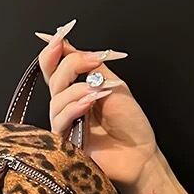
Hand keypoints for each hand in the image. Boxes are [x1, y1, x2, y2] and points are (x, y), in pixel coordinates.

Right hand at [36, 20, 189, 193]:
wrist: (141, 154)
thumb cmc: (131, 124)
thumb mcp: (115, 85)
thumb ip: (93, 67)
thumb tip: (70, 45)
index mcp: (77, 91)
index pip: (55, 69)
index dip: (52, 53)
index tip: (58, 39)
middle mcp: (68, 106)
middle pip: (53, 80)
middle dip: (70, 65)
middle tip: (92, 61)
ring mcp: (66, 125)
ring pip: (56, 100)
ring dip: (76, 90)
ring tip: (97, 92)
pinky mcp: (65, 143)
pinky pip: (60, 121)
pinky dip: (74, 107)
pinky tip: (89, 103)